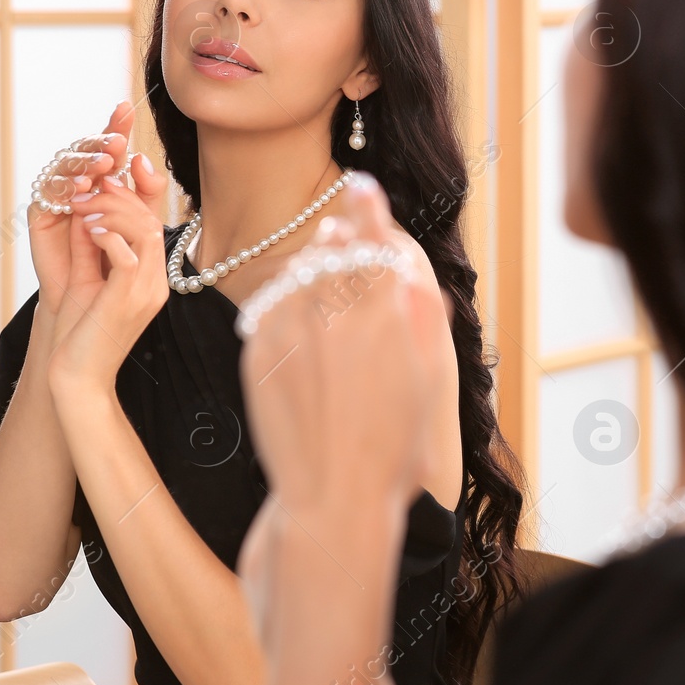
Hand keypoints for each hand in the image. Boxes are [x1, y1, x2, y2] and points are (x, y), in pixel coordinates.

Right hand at [27, 100, 132, 313]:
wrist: (93, 297)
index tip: (126, 109)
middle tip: (116, 143)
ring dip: (84, 162)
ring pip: (66, 165)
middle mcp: (79, 180)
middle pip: (86, 149)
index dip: (116, 126)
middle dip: (100, 142)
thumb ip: (147, 192)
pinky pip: (49, 192)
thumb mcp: (141, 221)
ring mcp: (59, 194)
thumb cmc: (118, 257)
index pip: (109, 145)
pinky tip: (81, 186)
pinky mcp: (42, 212)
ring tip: (103, 164)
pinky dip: (65, 186)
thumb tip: (141, 158)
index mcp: (105, 178)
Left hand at [45, 125, 171, 393]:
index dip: (144, 186)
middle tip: (88, 187)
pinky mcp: (130, 299)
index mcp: (150, 276)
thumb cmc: (80, 335)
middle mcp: (155, 281)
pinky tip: (89, 229)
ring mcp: (147, 290)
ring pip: (145, 229)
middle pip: (151, 218)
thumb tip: (90, 208)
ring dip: (112, 208)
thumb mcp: (89, 282)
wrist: (77, 380)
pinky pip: (130, 253)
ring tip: (84, 207)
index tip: (125, 162)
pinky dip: (109, 233)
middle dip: (118, 193)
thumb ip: (94, 247)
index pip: (156, 220)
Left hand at [236, 172, 445, 521]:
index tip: (360, 185)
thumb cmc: (391, 451)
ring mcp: (292, 332)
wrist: (331, 499)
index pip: (374, 241)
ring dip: (308, 271)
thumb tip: (416, 276)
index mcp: (386, 319)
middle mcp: (337, 316)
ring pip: (296, 277)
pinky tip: (295, 328)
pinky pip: (268, 309)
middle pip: (332, 252)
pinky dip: (282, 307)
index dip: (368, 208)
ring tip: (317, 288)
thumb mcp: (427, 384)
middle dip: (337, 237)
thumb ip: (422, 322)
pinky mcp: (257, 353)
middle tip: (337, 232)